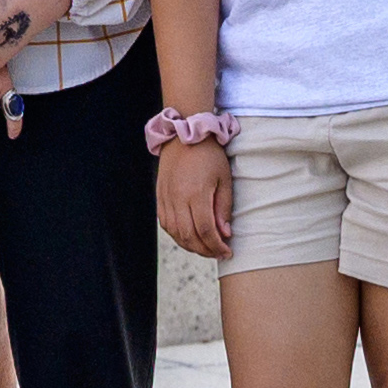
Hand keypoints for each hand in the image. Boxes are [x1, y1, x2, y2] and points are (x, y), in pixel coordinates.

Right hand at [157, 138, 233, 257]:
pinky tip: (188, 237)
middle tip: (218, 253)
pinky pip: (165, 222)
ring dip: (190, 245)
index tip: (227, 252)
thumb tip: (225, 234)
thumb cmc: (209, 155)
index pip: (205, 230)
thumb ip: (223, 208)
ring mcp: (165, 197)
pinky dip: (176, 235)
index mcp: (196, 193)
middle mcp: (177, 198)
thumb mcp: (224, 179)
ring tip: (205, 248)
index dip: (216, 245)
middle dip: (205, 250)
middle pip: (188, 235)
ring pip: (174, 232)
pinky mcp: (160, 195)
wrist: (184, 134)